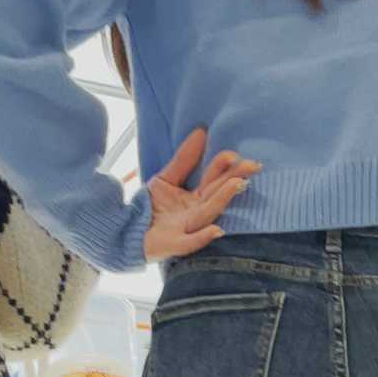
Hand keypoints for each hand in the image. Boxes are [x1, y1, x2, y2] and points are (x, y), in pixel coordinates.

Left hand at [143, 129, 259, 261]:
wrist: (126, 231)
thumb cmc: (148, 208)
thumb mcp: (165, 179)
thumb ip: (183, 159)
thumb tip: (200, 132)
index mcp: (196, 199)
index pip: (215, 181)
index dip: (225, 167)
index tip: (235, 154)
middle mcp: (196, 214)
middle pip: (217, 195)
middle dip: (234, 180)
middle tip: (251, 166)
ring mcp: (186, 230)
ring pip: (208, 214)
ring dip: (222, 199)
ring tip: (236, 184)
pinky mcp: (173, 245)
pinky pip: (190, 243)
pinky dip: (202, 237)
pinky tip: (216, 231)